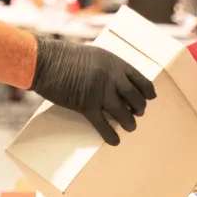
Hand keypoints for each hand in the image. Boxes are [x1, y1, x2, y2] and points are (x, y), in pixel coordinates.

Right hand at [30, 37, 156, 144]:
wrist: (47, 61)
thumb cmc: (66, 56)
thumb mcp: (95, 55)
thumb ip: (109, 67)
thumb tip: (118, 80)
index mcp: (115, 63)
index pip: (141, 80)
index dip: (147, 92)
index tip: (150, 99)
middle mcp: (112, 78)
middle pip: (135, 98)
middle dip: (139, 109)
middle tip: (137, 114)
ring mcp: (100, 92)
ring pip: (123, 113)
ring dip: (129, 123)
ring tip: (130, 127)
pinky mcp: (86, 106)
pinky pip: (103, 125)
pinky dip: (111, 135)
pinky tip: (115, 141)